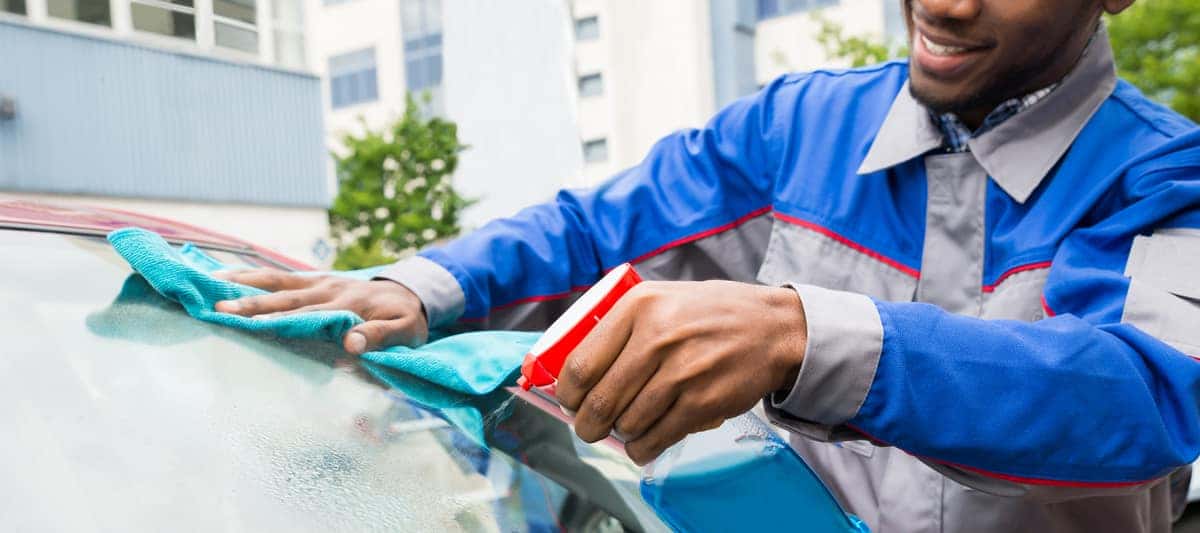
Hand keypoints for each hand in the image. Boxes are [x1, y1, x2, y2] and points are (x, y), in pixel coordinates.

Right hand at [212, 269, 428, 353]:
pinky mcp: (312, 279)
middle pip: (284, 297)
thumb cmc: (405, 319)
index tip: (253, 326)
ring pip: (275, 281)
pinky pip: (279, 276)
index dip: (280, 321)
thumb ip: (380, 336)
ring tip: (210, 284)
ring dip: (244, 283)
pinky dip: (252, 275)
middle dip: (251, 303)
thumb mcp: (405, 331)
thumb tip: (350, 344)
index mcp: (347, 306)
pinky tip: (224, 275)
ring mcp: (318, 282)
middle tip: (218, 309)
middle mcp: (327, 290)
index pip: (307, 316)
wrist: (410, 292)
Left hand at [555, 280, 806, 464]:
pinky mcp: (702, 403)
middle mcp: (657, 337)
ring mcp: (681, 372)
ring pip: (627, 423)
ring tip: (627, 427)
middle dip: (587, 424)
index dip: (567, 393)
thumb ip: (621, 326)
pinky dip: (643, 448)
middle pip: (600, 401)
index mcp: (639, 306)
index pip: (581, 364)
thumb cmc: (710, 314)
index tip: (568, 402)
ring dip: (621, 434)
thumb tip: (577, 372)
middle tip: (588, 428)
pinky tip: (644, 443)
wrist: (772, 328)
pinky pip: (656, 438)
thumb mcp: (661, 298)